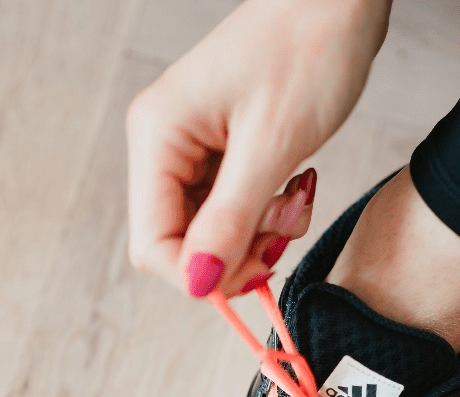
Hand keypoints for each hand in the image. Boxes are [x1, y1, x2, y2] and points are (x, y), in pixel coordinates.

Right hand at [126, 0, 389, 296]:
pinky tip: (296, 182)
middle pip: (181, 242)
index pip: (152, 244)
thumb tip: (199, 284)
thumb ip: (231, 220)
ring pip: (213, 230)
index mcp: (157, 136)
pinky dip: (269, 211)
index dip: (202, 273)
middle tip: (288, 222)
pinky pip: (234, 208)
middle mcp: (162, 143)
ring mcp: (191, 147)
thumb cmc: (307, 49)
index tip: (259, 266)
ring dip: (261, 230)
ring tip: (300, 193)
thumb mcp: (272, 146)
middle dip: (240, 249)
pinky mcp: (221, 150)